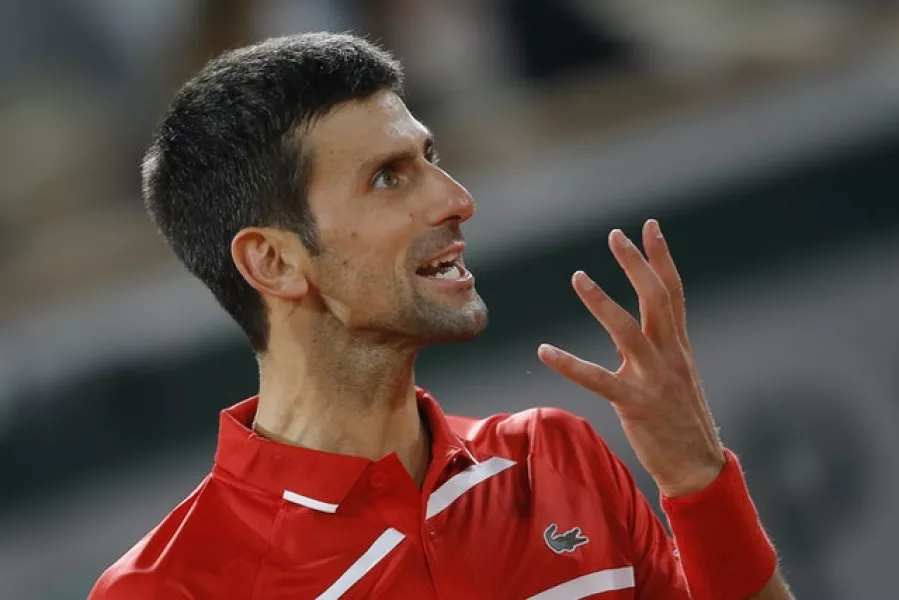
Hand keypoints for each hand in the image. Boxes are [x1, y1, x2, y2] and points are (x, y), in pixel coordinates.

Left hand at [538, 219, 724, 497]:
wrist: (698, 467)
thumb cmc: (681, 420)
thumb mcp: (676, 375)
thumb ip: (659, 348)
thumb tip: (637, 327)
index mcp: (678, 346)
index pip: (672, 292)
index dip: (661, 258)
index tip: (650, 226)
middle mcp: (670, 356)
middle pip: (656, 299)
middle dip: (636, 264)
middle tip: (615, 234)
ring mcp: (655, 380)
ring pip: (628, 331)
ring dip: (602, 302)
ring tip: (578, 276)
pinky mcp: (636, 405)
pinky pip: (598, 380)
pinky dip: (570, 364)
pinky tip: (545, 351)